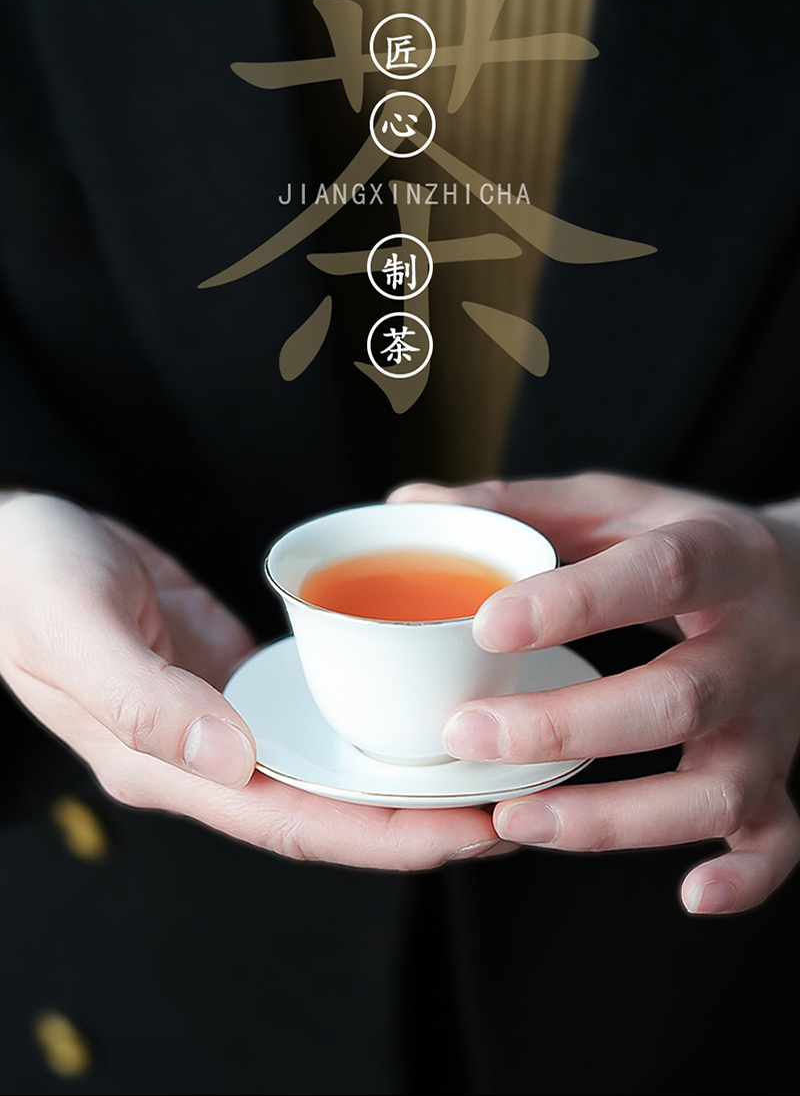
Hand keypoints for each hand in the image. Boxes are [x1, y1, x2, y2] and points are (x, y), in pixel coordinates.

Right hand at [0, 492, 498, 868]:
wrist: (15, 542)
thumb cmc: (33, 582)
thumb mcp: (76, 629)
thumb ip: (144, 701)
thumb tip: (230, 759)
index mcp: (167, 767)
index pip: (294, 820)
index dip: (383, 836)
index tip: (467, 835)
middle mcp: (206, 759)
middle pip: (330, 808)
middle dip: (420, 821)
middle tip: (513, 810)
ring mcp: (225, 724)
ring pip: (331, 767)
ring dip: (407, 779)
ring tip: (491, 772)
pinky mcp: (239, 683)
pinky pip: (316, 713)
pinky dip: (372, 724)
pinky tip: (422, 713)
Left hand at [389, 473, 799, 910]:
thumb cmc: (684, 541)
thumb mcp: (615, 504)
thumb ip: (520, 505)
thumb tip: (410, 504)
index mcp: (720, 556)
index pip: (658, 574)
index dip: (576, 603)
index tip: (485, 625)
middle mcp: (758, 645)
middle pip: (677, 699)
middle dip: (567, 726)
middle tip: (464, 733)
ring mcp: (775, 720)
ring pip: (719, 787)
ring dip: (618, 817)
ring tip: (516, 819)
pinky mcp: (781, 774)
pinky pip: (780, 838)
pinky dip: (747, 875)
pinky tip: (690, 896)